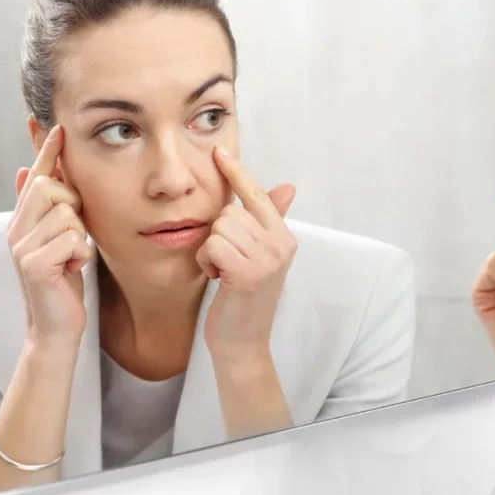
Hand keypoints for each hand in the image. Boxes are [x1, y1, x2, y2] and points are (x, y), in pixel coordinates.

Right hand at [7, 125, 93, 349]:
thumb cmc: (63, 282)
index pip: (35, 176)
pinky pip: (72, 238)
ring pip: (66, 213)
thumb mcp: (58, 239)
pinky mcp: (34, 264)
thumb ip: (48, 209)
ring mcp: (21, 247)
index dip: (47, 151)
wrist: (56, 327)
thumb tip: (27, 170)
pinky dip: (82, 253)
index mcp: (22, 220)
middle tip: (74, 234)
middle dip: (73, 204)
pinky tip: (73, 269)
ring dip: (80, 235)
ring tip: (72, 257)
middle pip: (49, 185)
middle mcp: (16, 229)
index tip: (56, 125)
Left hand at [198, 147, 297, 360]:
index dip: (237, 173)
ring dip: (211, 251)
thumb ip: (269, 221)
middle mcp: (280, 245)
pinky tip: (219, 280)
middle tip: (228, 263)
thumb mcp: (260, 256)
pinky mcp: (247, 272)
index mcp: (284, 237)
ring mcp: (266, 259)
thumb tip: (287, 187)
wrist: (243, 344)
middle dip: (218, 236)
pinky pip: (212, 246)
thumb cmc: (245, 300)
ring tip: (224, 272)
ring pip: (219, 228)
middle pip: (230, 212)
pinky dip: (207, 263)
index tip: (219, 151)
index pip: (257, 195)